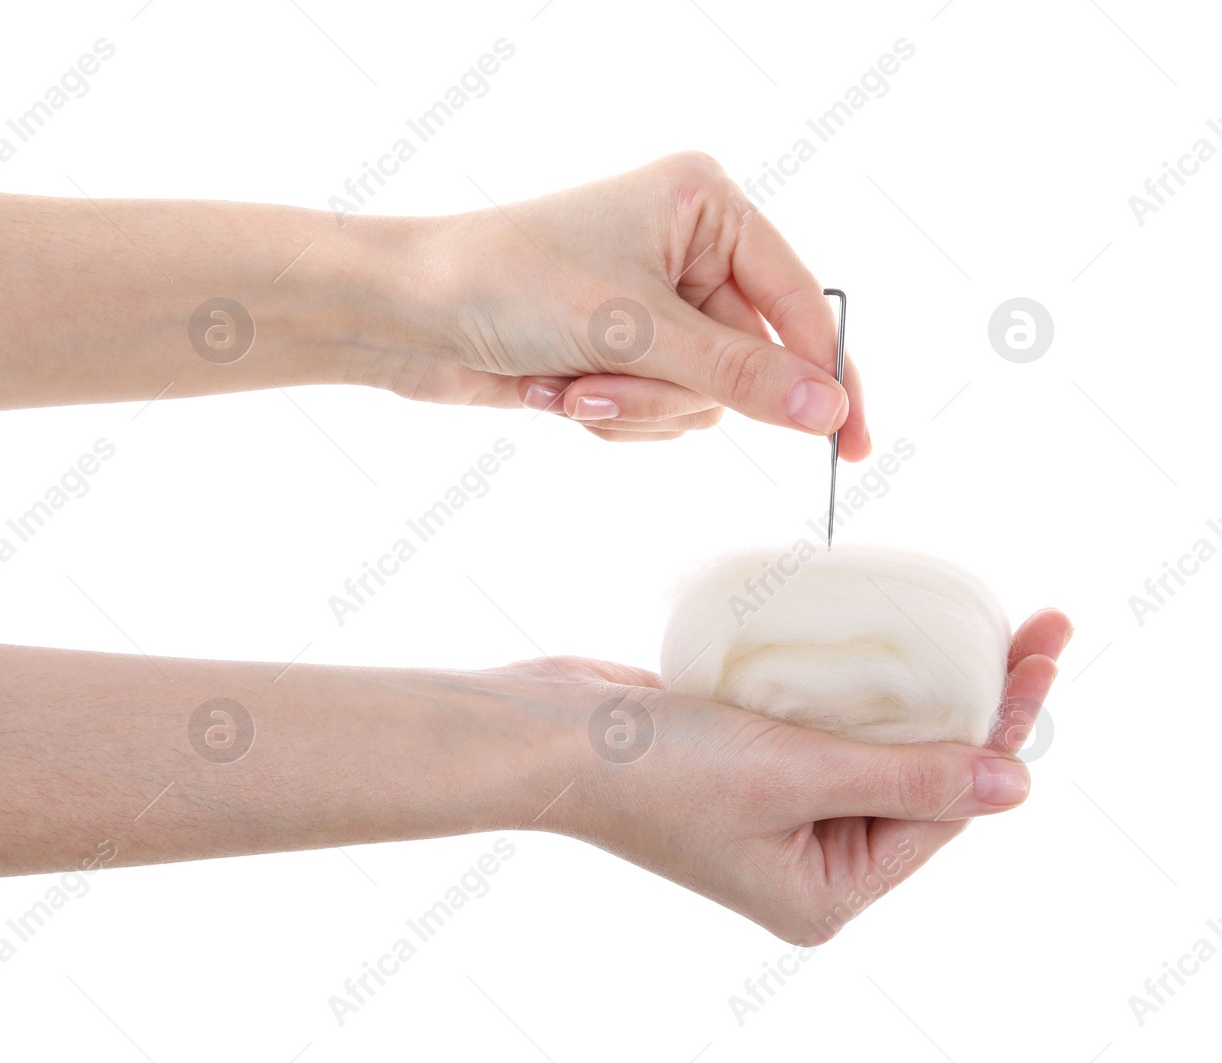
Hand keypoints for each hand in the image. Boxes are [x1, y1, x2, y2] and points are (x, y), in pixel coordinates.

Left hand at [383, 152, 868, 450]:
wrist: (404, 312)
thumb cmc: (509, 284)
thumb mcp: (635, 330)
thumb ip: (740, 376)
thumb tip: (827, 411)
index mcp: (706, 206)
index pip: (800, 303)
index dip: (826, 377)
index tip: (849, 446)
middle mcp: (687, 248)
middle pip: (746, 363)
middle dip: (671, 391)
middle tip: (604, 388)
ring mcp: (652, 304)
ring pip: (700, 399)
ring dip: (634, 407)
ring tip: (568, 384)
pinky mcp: (620, 350)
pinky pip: (658, 412)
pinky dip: (612, 415)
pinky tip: (554, 391)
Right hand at [502, 608, 1069, 942]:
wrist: (546, 735)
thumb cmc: (656, 771)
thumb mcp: (794, 776)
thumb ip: (907, 777)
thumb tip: (1015, 784)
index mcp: (825, 889)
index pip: (940, 808)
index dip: (1000, 731)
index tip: (1042, 657)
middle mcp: (807, 854)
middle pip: (918, 772)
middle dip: (974, 702)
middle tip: (1032, 628)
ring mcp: (775, 803)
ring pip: (874, 738)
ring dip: (919, 684)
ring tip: (982, 625)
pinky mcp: (746, 755)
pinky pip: (823, 716)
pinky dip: (854, 677)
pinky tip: (893, 635)